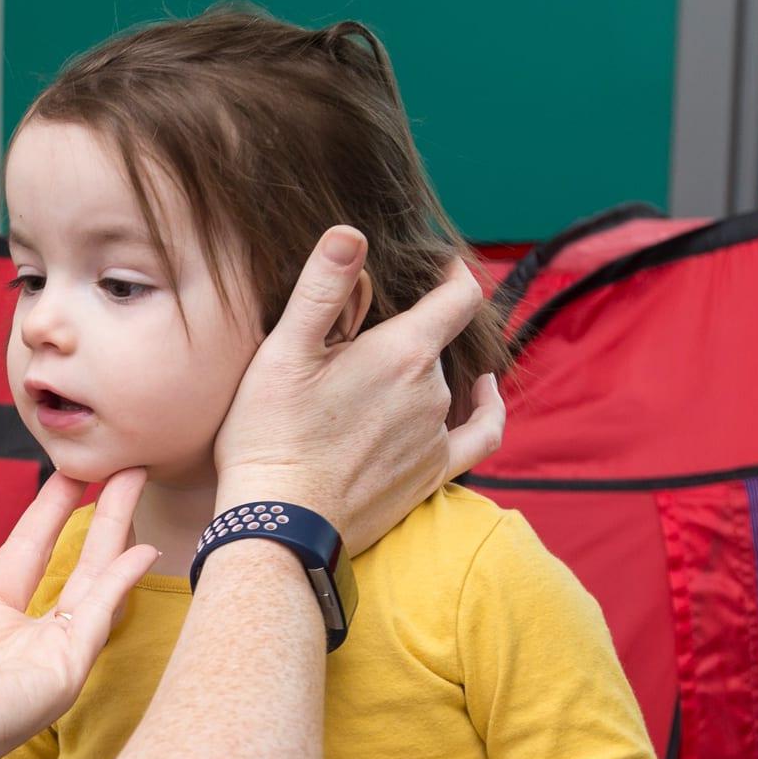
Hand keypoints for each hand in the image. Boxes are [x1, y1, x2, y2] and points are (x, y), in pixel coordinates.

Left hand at [0, 468, 156, 758]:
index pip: (19, 559)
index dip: (45, 517)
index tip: (69, 477)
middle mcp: (18, 641)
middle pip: (68, 565)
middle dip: (94, 516)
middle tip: (119, 468)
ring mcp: (46, 657)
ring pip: (93, 581)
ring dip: (116, 529)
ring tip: (138, 477)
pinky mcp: (65, 671)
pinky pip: (101, 615)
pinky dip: (123, 580)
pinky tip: (145, 544)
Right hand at [212, 227, 505, 554]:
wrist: (281, 526)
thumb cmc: (270, 436)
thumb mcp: (283, 353)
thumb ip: (321, 288)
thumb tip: (350, 232)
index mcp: (404, 352)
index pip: (458, 295)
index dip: (451, 272)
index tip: (436, 262)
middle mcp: (435, 391)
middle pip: (442, 340)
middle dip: (416, 327)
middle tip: (367, 331)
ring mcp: (437, 435)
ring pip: (447, 384)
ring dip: (424, 370)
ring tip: (384, 371)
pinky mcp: (432, 474)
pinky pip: (481, 434)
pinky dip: (487, 409)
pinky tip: (482, 396)